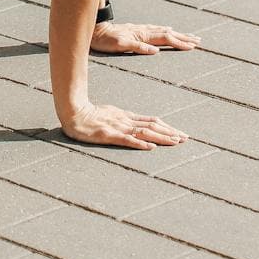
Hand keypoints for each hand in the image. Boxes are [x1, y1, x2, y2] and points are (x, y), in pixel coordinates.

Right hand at [61, 102, 187, 149]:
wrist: (73, 112)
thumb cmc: (89, 114)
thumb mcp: (110, 114)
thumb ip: (124, 119)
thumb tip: (138, 126)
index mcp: (126, 116)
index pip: (152, 121)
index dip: (167, 127)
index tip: (180, 133)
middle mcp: (126, 120)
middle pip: (153, 126)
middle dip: (170, 132)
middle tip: (186, 139)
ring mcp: (118, 127)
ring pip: (145, 132)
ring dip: (161, 137)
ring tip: (176, 142)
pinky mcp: (109, 135)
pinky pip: (127, 139)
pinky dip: (140, 143)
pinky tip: (151, 147)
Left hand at [91, 22, 200, 55]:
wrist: (95, 30)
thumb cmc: (106, 40)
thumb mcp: (120, 45)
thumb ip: (138, 47)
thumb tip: (156, 51)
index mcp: (143, 35)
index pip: (166, 38)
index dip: (179, 43)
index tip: (192, 46)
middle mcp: (145, 31)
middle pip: (169, 33)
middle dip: (184, 37)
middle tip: (198, 41)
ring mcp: (141, 30)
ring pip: (164, 31)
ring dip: (177, 34)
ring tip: (189, 36)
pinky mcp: (137, 31)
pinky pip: (157, 30)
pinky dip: (166, 31)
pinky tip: (168, 31)